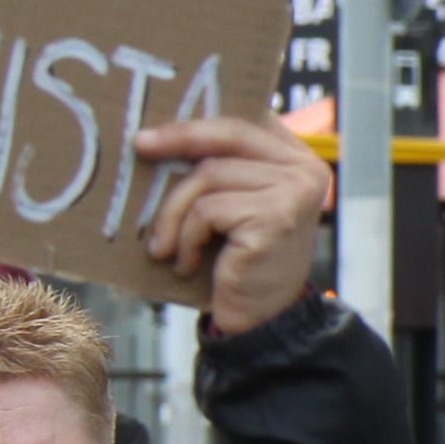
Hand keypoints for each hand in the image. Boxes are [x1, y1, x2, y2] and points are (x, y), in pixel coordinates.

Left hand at [130, 114, 337, 334]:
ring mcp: (294, 191)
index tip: (157, 128)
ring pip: (209, 175)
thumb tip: (163, 132)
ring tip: (166, 246)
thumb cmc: (237, 263)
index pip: (245, 120)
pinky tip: (187, 262)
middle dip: (178, 138)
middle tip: (140, 146)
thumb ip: (221, 168)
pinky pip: (208, 209)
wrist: (260, 323)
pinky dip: (187, 237)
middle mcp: (304, 169)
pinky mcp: (276, 217)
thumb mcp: (231, 206)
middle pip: (229, 134)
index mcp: (296, 158)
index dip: (199, 120)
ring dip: (174, 213)